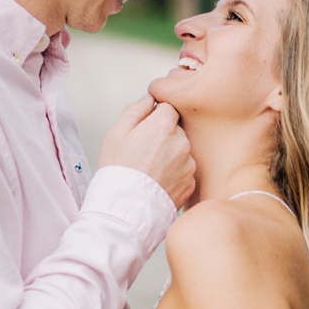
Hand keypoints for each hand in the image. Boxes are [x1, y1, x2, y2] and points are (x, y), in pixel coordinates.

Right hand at [97, 93, 195, 208]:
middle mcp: (182, 143)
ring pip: (182, 149)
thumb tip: (149, 98)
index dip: (156, 116)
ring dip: (170, 154)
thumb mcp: (116, 133)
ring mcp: (189, 164)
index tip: (145, 128)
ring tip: (150, 169)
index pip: (169, 107)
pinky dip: (174, 172)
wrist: (126, 210)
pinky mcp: (191, 182)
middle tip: (144, 151)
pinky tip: (158, 180)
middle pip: (177, 129)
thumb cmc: (118, 172)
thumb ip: (136, 109)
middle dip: (164, 135)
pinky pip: (185, 169)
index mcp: (163, 126)